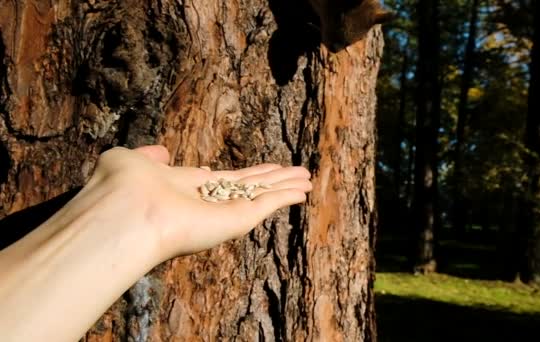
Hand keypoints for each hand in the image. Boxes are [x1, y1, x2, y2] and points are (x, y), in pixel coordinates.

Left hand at [85, 145, 311, 260]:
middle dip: (271, 178)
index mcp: (184, 188)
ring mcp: (222, 213)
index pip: (221, 180)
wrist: (123, 214)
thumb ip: (147, 156)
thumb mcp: (129, 160)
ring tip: (307, 179)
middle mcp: (207, 203)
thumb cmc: (119, 189)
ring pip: (261, 196)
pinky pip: (266, 205)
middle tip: (294, 172)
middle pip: (248, 187)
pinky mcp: (235, 220)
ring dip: (285, 186)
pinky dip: (285, 197)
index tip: (259, 170)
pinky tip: (303, 190)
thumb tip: (160, 152)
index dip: (242, 175)